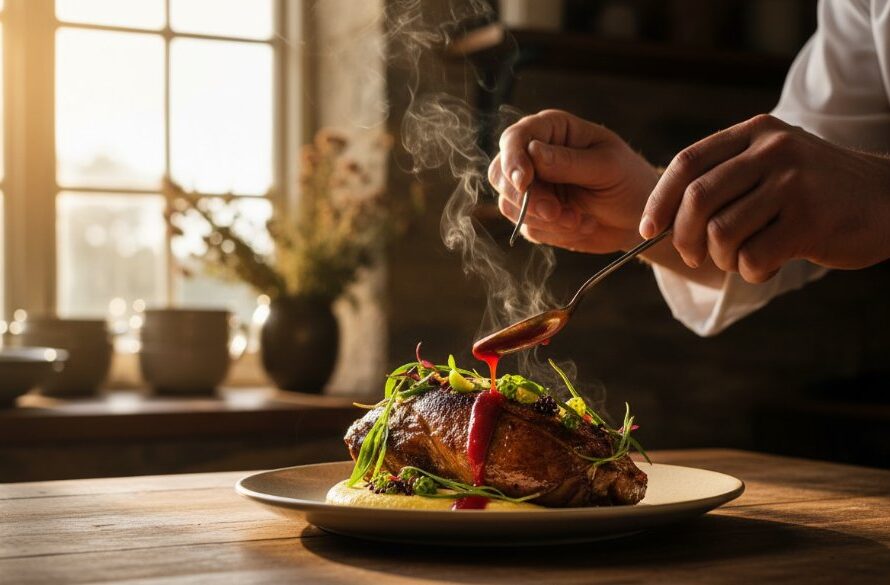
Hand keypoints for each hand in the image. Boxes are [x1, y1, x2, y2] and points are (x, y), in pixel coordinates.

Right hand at [489, 109, 659, 252]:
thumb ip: (569, 161)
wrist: (638, 217)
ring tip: (580, 220)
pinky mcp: (535, 216)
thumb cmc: (629, 180)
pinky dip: (555, 233)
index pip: (514, 139)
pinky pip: (528, 228)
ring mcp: (532, 187)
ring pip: (510, 205)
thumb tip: (533, 152)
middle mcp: (534, 156)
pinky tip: (583, 225)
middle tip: (556, 213)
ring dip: (544, 220)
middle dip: (527, 199)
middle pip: (501, 174)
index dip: (512, 160)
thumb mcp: (606, 167)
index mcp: (551, 130)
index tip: (523, 182)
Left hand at [641, 114, 889, 282]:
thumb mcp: (773, 161)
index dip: (658, 200)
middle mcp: (772, 152)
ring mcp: (793, 185)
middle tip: (693, 255)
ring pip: (720, 233)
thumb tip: (661, 217)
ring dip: (720, 259)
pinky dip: (749, 273)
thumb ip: (725, 176)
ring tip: (740, 260)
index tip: (647, 229)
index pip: (686, 164)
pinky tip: (768, 267)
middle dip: (682, 237)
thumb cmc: (817, 189)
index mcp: (755, 133)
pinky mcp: (810, 221)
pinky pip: (752, 258)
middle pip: (696, 199)